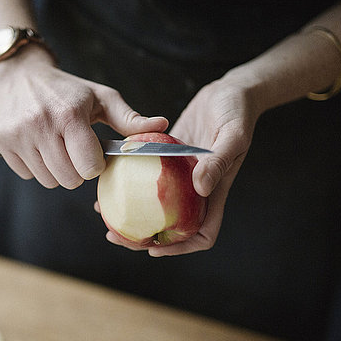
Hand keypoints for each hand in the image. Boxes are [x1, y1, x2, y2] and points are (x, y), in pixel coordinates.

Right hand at [0, 47, 168, 188]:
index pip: (90, 166)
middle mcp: (41, 124)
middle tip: (75, 152)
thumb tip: (162, 125)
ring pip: (48, 181)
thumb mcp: (101, 97)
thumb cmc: (69, 89)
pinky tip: (39, 147)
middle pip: (69, 179)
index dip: (96, 165)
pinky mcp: (2, 142)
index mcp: (69, 114)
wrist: (21, 75)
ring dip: (57, 171)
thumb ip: (130, 118)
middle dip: (77, 171)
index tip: (93, 153)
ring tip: (57, 148)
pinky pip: (27, 175)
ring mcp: (18, 135)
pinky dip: (36, 168)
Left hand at [101, 78, 259, 255]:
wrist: (230, 91)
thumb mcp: (232, 134)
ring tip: (104, 212)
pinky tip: (111, 178)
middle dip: (145, 236)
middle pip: (172, 226)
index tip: (155, 249)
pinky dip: (131, 182)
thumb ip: (218, 161)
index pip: (203, 233)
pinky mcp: (170, 158)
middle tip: (115, 236)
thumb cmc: (237, 112)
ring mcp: (182, 175)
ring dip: (133, 212)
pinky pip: (148, 177)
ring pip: (156, 204)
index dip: (181, 248)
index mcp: (215, 191)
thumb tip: (199, 188)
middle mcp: (197, 188)